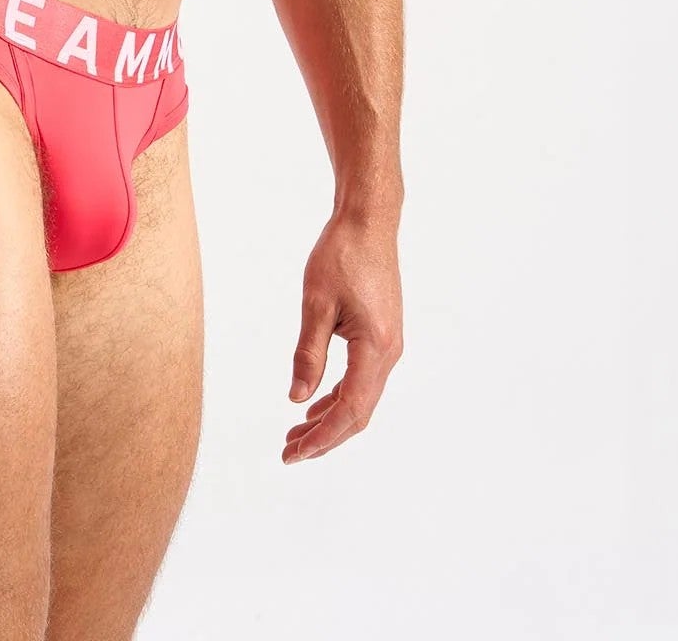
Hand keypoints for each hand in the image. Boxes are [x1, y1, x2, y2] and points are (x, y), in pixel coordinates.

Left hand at [282, 211, 402, 462]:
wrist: (369, 222)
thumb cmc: (341, 255)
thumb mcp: (315, 303)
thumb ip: (308, 354)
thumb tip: (296, 399)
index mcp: (376, 348)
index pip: (350, 409)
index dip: (322, 437)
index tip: (294, 454)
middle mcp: (389, 353)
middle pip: (358, 411)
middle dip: (325, 436)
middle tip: (289, 452)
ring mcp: (388, 346)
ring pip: (361, 398)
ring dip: (330, 419)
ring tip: (296, 434)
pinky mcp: (381, 336)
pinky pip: (362, 379)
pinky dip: (339, 396)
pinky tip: (315, 403)